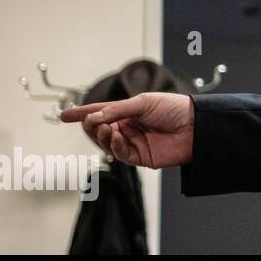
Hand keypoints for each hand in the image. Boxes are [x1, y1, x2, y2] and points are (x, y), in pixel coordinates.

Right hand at [60, 93, 194, 168]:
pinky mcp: (142, 158)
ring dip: (102, 135)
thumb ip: (117, 110)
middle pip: (100, 130)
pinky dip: (114, 145)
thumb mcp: (143, 102)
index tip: (64, 116)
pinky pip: (120, 154)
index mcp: (130, 112)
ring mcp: (135, 143)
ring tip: (105, 127)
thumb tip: (93, 118)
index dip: (83, 114)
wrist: (197, 125)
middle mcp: (130, 128)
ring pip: (107, 143)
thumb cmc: (175, 108)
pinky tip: (116, 136)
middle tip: (90, 121)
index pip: (101, 113)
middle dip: (92, 126)